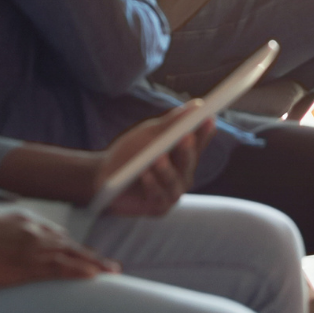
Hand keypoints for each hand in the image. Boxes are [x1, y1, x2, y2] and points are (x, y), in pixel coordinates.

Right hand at [0, 213, 118, 288]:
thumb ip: (3, 233)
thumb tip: (9, 244)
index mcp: (20, 218)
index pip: (55, 234)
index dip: (72, 246)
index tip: (86, 255)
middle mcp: (29, 229)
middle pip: (68, 245)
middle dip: (90, 255)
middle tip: (111, 266)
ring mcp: (28, 247)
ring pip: (69, 256)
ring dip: (93, 264)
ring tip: (111, 272)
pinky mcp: (23, 266)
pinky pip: (58, 269)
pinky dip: (78, 271)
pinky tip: (93, 276)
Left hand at [95, 104, 213, 216]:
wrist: (104, 177)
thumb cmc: (130, 153)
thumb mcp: (149, 134)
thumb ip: (172, 123)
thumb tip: (197, 105)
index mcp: (182, 156)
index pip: (197, 143)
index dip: (204, 131)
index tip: (209, 117)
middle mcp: (182, 176)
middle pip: (188, 162)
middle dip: (187, 150)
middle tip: (186, 136)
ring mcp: (171, 193)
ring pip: (173, 181)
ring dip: (166, 169)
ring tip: (158, 157)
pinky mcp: (158, 207)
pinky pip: (157, 195)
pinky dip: (150, 184)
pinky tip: (144, 174)